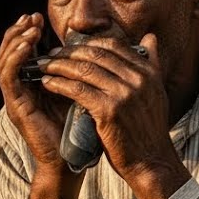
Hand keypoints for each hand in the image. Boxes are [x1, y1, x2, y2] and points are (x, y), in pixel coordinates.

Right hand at [0, 13, 73, 169]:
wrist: (74, 159)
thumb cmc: (81, 128)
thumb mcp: (82, 90)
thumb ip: (82, 70)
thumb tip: (100, 45)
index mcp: (33, 85)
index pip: (21, 53)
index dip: (26, 33)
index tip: (39, 17)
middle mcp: (20, 90)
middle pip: (7, 53)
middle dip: (18, 32)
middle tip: (31, 17)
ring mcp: (15, 98)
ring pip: (3, 61)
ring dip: (15, 41)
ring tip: (30, 28)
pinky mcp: (16, 106)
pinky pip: (9, 76)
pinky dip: (16, 58)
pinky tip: (29, 45)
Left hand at [39, 33, 190, 198]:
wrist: (151, 162)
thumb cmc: (147, 130)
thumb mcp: (155, 92)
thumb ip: (150, 65)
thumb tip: (150, 37)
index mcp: (148, 72)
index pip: (112, 44)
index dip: (87, 43)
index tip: (69, 48)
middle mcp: (138, 78)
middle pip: (96, 53)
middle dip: (69, 52)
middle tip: (51, 54)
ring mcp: (124, 93)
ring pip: (84, 68)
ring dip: (59, 65)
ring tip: (43, 66)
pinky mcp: (109, 110)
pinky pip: (77, 89)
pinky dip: (59, 84)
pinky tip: (47, 83)